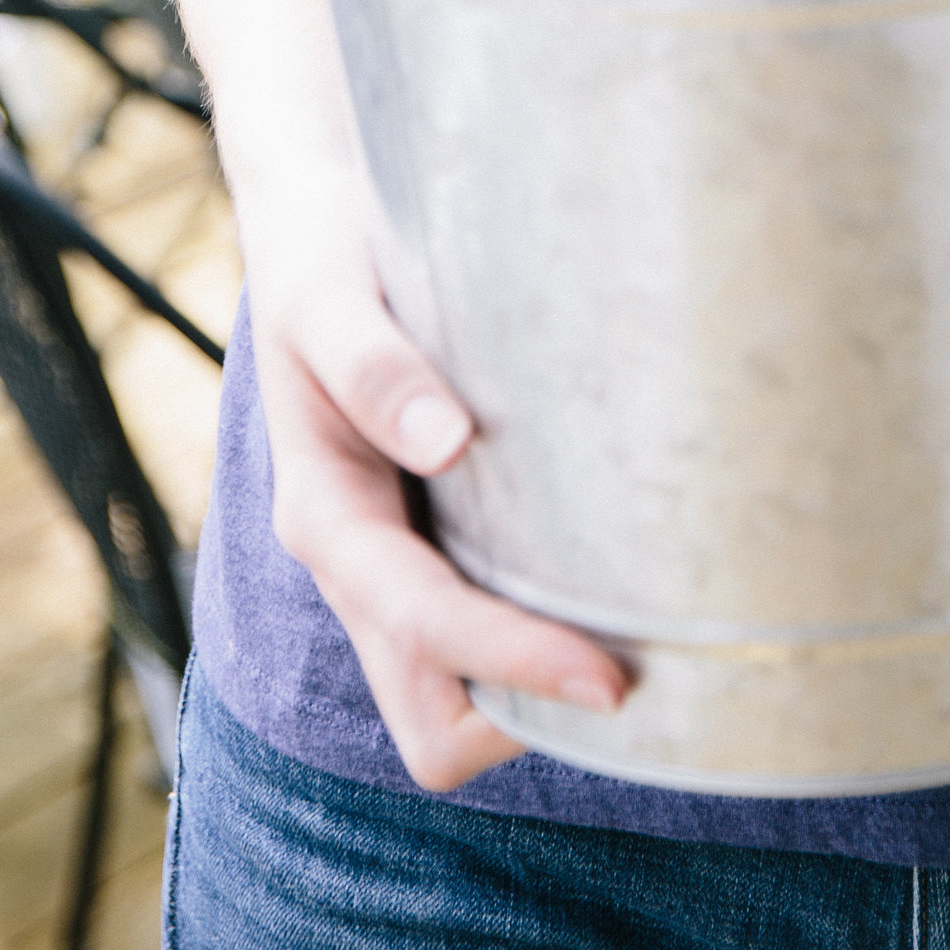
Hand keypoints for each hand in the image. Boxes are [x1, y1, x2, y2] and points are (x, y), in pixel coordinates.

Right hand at [247, 216, 629, 790]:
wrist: (312, 229)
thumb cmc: (322, 256)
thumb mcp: (325, 296)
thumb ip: (373, 366)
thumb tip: (446, 441)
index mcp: (322, 515)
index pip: (421, 627)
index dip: (512, 661)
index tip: (611, 676)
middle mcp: (357, 564)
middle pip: (428, 719)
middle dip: (521, 716)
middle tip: (635, 672)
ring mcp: (394, 565)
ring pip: (455, 698)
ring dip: (533, 695)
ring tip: (637, 643)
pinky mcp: (435, 545)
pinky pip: (480, 645)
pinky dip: (537, 646)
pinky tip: (608, 587)